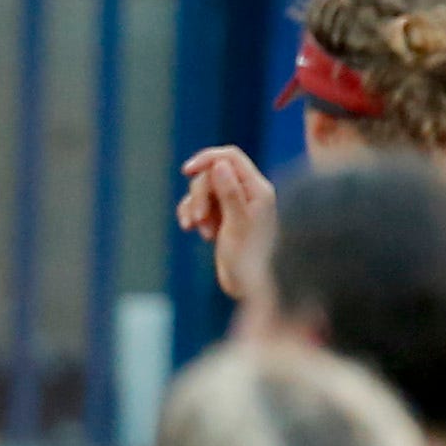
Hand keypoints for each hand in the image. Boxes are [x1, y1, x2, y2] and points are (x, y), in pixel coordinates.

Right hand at [177, 146, 275, 302]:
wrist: (248, 287)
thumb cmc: (249, 260)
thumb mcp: (238, 225)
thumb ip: (230, 193)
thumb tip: (219, 164)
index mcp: (258, 190)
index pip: (230, 157)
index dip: (207, 159)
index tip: (188, 171)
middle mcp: (248, 193)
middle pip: (212, 173)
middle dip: (200, 194)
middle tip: (198, 221)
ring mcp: (234, 204)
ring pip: (203, 188)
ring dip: (194, 206)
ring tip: (196, 229)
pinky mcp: (222, 217)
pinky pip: (199, 203)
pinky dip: (191, 212)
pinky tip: (189, 228)